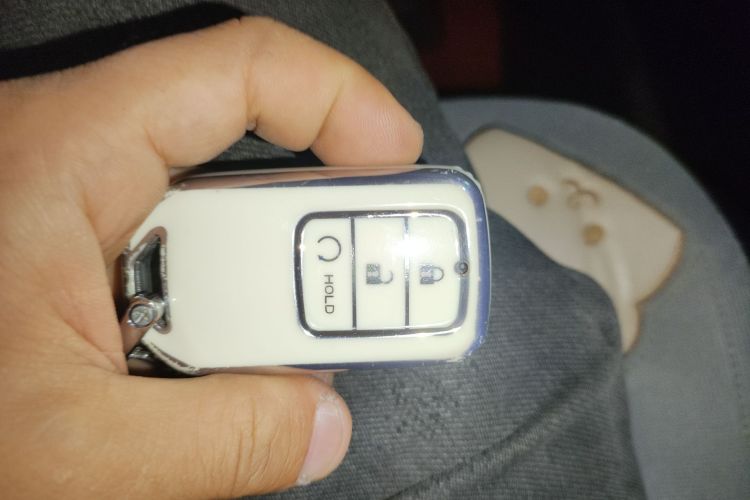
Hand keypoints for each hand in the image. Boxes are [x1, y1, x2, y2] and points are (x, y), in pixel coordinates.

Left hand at [0, 17, 421, 497]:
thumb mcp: (69, 456)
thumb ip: (218, 444)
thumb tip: (323, 424)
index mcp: (60, 157)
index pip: (238, 70)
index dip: (338, 99)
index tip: (399, 160)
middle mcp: (69, 158)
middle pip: (237, 154)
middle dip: (310, 233)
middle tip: (355, 303)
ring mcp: (70, 202)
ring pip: (208, 219)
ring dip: (256, 294)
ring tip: (268, 366)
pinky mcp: (67, 246)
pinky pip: (173, 257)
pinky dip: (212, 313)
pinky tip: (202, 373)